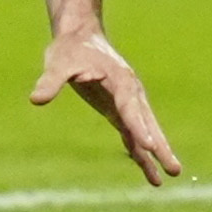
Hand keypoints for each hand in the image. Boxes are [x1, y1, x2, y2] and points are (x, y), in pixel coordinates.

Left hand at [30, 27, 183, 185]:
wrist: (79, 37)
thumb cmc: (70, 49)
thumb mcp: (58, 62)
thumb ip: (50, 81)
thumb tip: (36, 100)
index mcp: (120, 80)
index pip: (130, 107)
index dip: (138, 127)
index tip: (149, 146)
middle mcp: (130, 93)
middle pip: (147, 123)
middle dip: (160, 145)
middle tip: (174, 169)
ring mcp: (127, 103)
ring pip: (145, 130)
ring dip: (158, 152)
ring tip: (172, 174)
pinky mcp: (119, 111)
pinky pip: (133, 134)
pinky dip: (142, 152)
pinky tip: (151, 173)